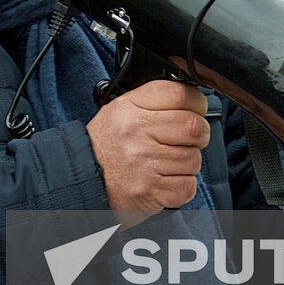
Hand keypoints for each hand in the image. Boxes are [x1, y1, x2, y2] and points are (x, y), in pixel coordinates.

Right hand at [85, 80, 209, 212]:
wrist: (85, 178)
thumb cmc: (108, 144)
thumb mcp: (122, 110)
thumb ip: (155, 101)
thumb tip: (193, 98)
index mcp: (130, 108)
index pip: (180, 94)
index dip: (196, 103)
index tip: (195, 111)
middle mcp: (136, 133)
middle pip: (194, 127)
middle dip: (198, 135)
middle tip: (187, 140)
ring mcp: (143, 163)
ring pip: (194, 159)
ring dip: (187, 164)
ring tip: (166, 163)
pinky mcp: (150, 191)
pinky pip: (188, 186)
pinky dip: (182, 186)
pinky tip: (165, 180)